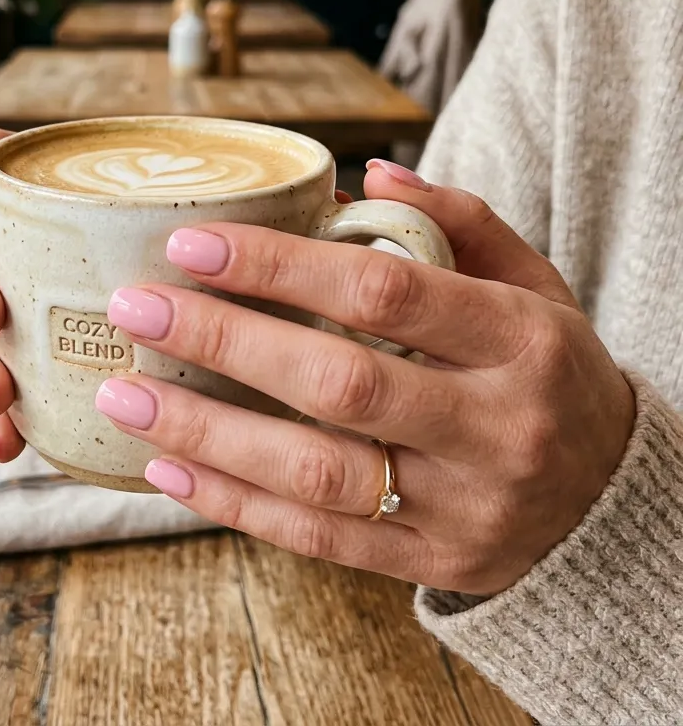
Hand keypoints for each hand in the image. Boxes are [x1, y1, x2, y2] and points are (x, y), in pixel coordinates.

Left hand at [96, 160, 634, 594]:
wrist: (610, 497)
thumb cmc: (547, 370)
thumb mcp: (532, 284)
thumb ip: (460, 220)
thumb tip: (366, 174)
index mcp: (520, 339)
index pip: (384, 292)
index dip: (279, 264)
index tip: (191, 243)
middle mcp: (496, 427)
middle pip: (339, 382)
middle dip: (224, 340)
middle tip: (135, 308)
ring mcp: (463, 507)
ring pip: (317, 473)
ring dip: (208, 431)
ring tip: (124, 394)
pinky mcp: (432, 561)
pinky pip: (319, 540)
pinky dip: (234, 503)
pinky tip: (167, 466)